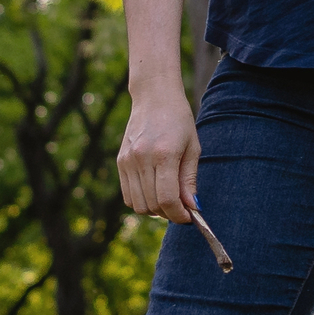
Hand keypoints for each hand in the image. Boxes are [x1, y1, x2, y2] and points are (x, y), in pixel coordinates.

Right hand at [116, 80, 200, 222]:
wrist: (154, 97)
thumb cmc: (179, 120)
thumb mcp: (192, 148)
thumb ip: (189, 180)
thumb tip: (191, 208)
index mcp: (164, 154)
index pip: (167, 199)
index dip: (178, 214)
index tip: (188, 217)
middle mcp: (142, 158)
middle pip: (152, 205)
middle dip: (169, 214)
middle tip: (180, 208)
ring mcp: (128, 160)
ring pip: (138, 205)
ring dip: (154, 210)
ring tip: (167, 198)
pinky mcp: (121, 161)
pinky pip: (128, 195)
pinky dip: (141, 201)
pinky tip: (153, 191)